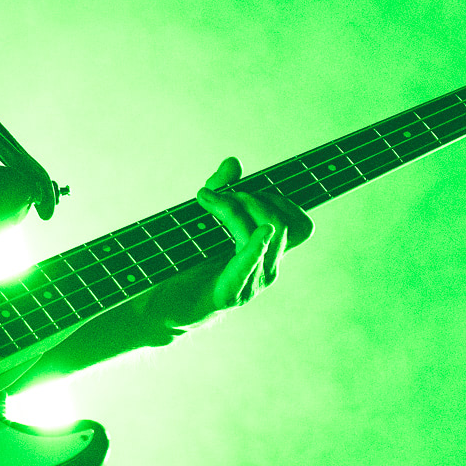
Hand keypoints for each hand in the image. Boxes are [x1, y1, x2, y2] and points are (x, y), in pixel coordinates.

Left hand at [146, 156, 311, 330]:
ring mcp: (253, 283)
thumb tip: (233, 162)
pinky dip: (255, 247)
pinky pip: (250, 265)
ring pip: (265, 235)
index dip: (280, 200)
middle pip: (279, 221)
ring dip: (236, 209)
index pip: (300, 224)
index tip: (244, 190)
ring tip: (206, 199)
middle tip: (216, 193)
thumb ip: (223, 188)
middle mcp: (268, 267)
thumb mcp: (206, 216)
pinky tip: (260, 233)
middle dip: (250, 198)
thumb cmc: (189, 259)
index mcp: (269, 252)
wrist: (165, 302)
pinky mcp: (231, 294)